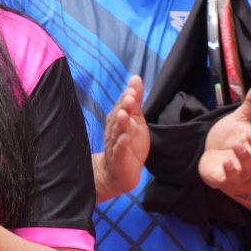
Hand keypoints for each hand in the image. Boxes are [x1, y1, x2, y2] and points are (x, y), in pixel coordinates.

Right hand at [94, 75, 147, 199]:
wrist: (118, 172)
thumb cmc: (127, 143)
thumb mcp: (135, 120)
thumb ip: (135, 100)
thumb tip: (135, 77)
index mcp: (118, 120)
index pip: (123, 105)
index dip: (128, 97)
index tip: (133, 86)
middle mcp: (115, 131)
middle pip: (118, 117)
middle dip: (123, 107)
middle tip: (130, 97)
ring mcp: (115, 145)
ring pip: (116, 133)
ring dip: (120, 123)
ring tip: (124, 114)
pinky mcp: (118, 159)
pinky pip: (119, 151)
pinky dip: (121, 145)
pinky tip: (124, 139)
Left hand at [200, 79, 250, 191]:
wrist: (212, 156)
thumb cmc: (230, 137)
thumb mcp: (239, 118)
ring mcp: (242, 169)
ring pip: (248, 166)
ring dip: (244, 156)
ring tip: (237, 145)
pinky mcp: (227, 178)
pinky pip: (232, 178)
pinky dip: (230, 172)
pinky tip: (226, 163)